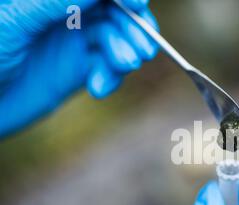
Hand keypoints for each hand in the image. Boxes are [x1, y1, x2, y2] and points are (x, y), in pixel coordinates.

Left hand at [0, 0, 157, 136]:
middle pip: (114, 10)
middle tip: (144, 48)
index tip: (139, 4)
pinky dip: (111, 77)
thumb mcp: (19, 19)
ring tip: (124, 65)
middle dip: (133, 27)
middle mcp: (65, 11)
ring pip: (116, 37)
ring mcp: (72, 39)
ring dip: (126, 52)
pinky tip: (98, 88)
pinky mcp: (77, 68)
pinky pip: (108, 66)